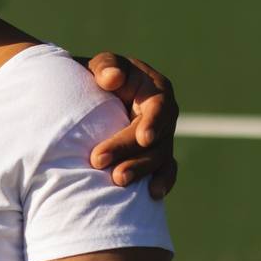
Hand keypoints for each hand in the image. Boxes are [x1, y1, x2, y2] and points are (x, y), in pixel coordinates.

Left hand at [84, 52, 178, 198]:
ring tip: (117, 181)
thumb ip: (106, 66)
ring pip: (158, 159)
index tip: (143, 138)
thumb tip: (113, 78)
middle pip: (156, 138)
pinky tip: (151, 194)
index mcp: (156, 90)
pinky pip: (164, 171)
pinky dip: (161, 182)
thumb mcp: (102, 66)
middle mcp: (164, 116)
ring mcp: (162, 138)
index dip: (154, 123)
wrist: (96, 95)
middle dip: (131, 151)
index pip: (160, 107)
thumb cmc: (100, 77)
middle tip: (98, 161)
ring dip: (140, 171)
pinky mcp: (155, 156)